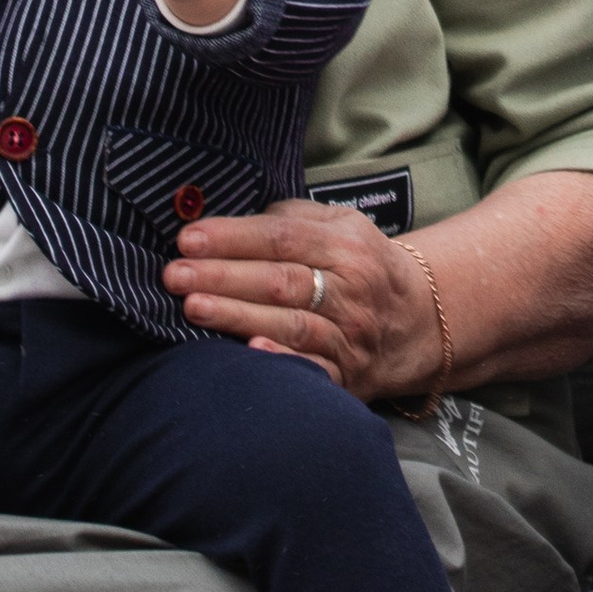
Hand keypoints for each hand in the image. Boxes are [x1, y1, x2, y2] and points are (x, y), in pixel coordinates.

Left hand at [166, 196, 441, 401]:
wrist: (419, 321)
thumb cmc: (359, 266)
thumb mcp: (340, 227)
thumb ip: (290, 217)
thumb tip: (224, 216)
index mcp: (347, 245)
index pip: (282, 237)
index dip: (232, 237)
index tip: (187, 239)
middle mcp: (352, 289)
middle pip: (281, 280)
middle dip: (222, 276)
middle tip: (174, 274)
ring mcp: (351, 335)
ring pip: (292, 323)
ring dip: (238, 316)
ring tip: (192, 307)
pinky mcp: (348, 374)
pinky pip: (313, 369)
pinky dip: (282, 360)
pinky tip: (249, 351)